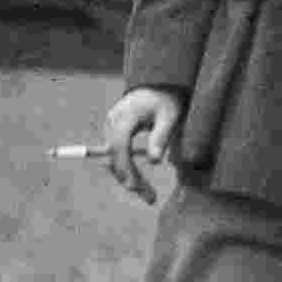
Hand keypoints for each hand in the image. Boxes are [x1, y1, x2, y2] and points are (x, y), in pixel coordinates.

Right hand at [99, 86, 180, 205]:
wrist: (159, 82)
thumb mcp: (170, 116)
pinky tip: (141, 183)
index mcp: (125, 116)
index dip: (126, 168)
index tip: (136, 187)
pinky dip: (128, 168)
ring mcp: (111, 126)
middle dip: (129, 179)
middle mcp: (113, 122)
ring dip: (129, 177)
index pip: (119, 147)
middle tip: (150, 199)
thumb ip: (161, 137)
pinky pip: (118, 154)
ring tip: (149, 195)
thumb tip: (154, 162)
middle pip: (114, 157)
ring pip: (114, 158)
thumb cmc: (167, 99)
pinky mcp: (115, 131)